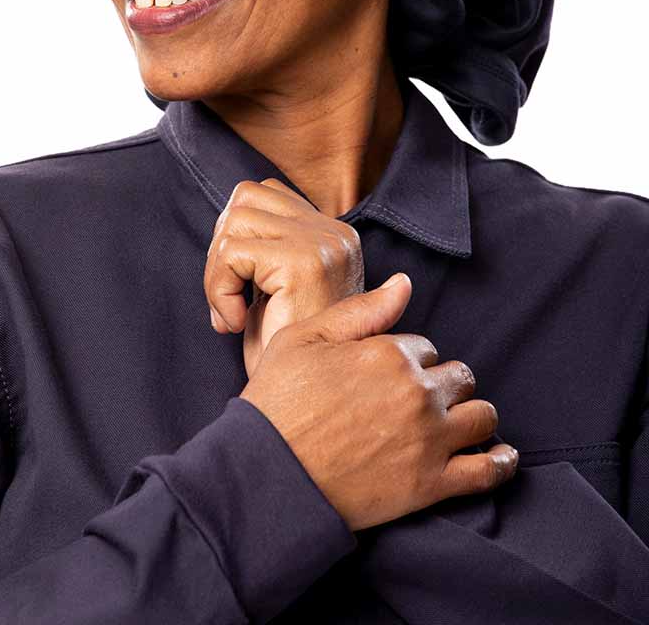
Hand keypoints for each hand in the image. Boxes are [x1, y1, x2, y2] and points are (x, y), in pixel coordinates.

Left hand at [203, 177, 365, 377]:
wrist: (310, 409)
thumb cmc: (288, 361)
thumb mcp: (277, 291)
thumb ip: (263, 249)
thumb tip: (225, 218)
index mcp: (334, 234)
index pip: (264, 193)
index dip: (235, 233)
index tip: (236, 285)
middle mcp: (336, 232)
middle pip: (246, 196)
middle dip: (220, 247)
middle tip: (225, 302)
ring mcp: (324, 244)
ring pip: (235, 220)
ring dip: (216, 271)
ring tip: (229, 314)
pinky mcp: (304, 263)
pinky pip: (232, 253)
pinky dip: (218, 290)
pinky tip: (234, 324)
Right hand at [238, 276, 519, 532]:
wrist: (267, 474)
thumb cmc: (276, 404)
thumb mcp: (304, 338)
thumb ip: (361, 310)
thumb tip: (404, 283)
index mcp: (388, 353)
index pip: (425, 346)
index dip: (409, 359)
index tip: (390, 375)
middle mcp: (417, 393)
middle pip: (457, 378)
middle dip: (443, 384)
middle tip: (419, 400)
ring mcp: (428, 440)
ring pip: (481, 416)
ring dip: (472, 414)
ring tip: (457, 422)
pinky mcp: (431, 485)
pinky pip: (488, 471)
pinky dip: (502, 462)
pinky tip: (502, 456)